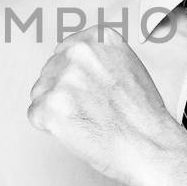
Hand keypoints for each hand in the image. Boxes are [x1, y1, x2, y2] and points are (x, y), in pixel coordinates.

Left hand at [27, 25, 181, 184]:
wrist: (150, 146)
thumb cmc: (143, 115)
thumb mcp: (128, 66)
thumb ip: (99, 58)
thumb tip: (75, 64)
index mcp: (98, 38)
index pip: (65, 51)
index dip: (74, 76)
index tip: (88, 90)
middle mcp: (78, 53)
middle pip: (50, 71)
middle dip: (63, 91)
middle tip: (90, 110)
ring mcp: (62, 79)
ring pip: (40, 93)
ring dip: (56, 108)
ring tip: (86, 120)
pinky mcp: (49, 106)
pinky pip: (36, 115)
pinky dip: (50, 127)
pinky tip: (76, 130)